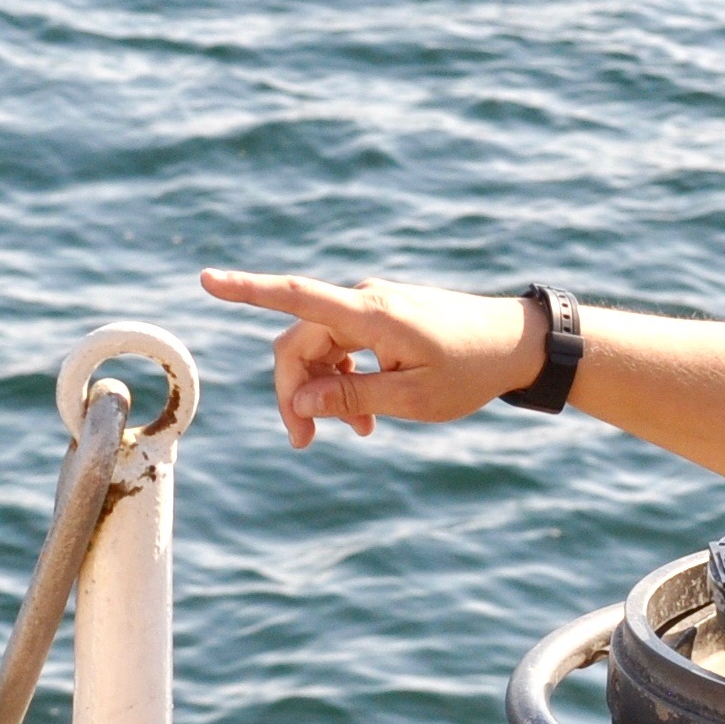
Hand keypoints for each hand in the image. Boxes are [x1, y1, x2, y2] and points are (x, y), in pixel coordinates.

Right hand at [198, 271, 542, 447]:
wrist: (518, 344)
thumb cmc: (472, 370)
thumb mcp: (415, 400)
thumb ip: (353, 399)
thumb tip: (302, 402)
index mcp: (371, 315)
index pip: (296, 297)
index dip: (247, 290)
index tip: (206, 280)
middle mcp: (365, 302)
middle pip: (299, 342)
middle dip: (294, 392)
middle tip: (303, 443)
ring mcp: (373, 308)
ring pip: (319, 349)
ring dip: (321, 392)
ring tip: (350, 436)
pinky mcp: (382, 319)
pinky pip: (342, 348)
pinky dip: (342, 381)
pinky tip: (363, 419)